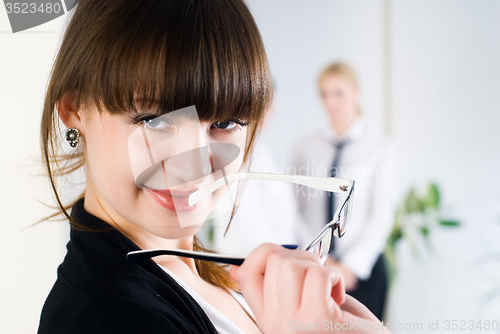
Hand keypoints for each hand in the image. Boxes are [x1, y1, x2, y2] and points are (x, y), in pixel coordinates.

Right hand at [230, 243, 390, 333]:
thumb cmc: (343, 330)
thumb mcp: (302, 307)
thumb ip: (277, 289)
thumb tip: (239, 267)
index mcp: (268, 319)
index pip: (246, 272)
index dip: (263, 254)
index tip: (288, 258)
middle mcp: (274, 324)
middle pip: (273, 259)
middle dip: (302, 258)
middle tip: (319, 280)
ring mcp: (291, 324)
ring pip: (290, 263)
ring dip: (319, 268)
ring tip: (329, 291)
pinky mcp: (316, 319)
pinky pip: (319, 274)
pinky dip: (336, 279)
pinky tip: (339, 300)